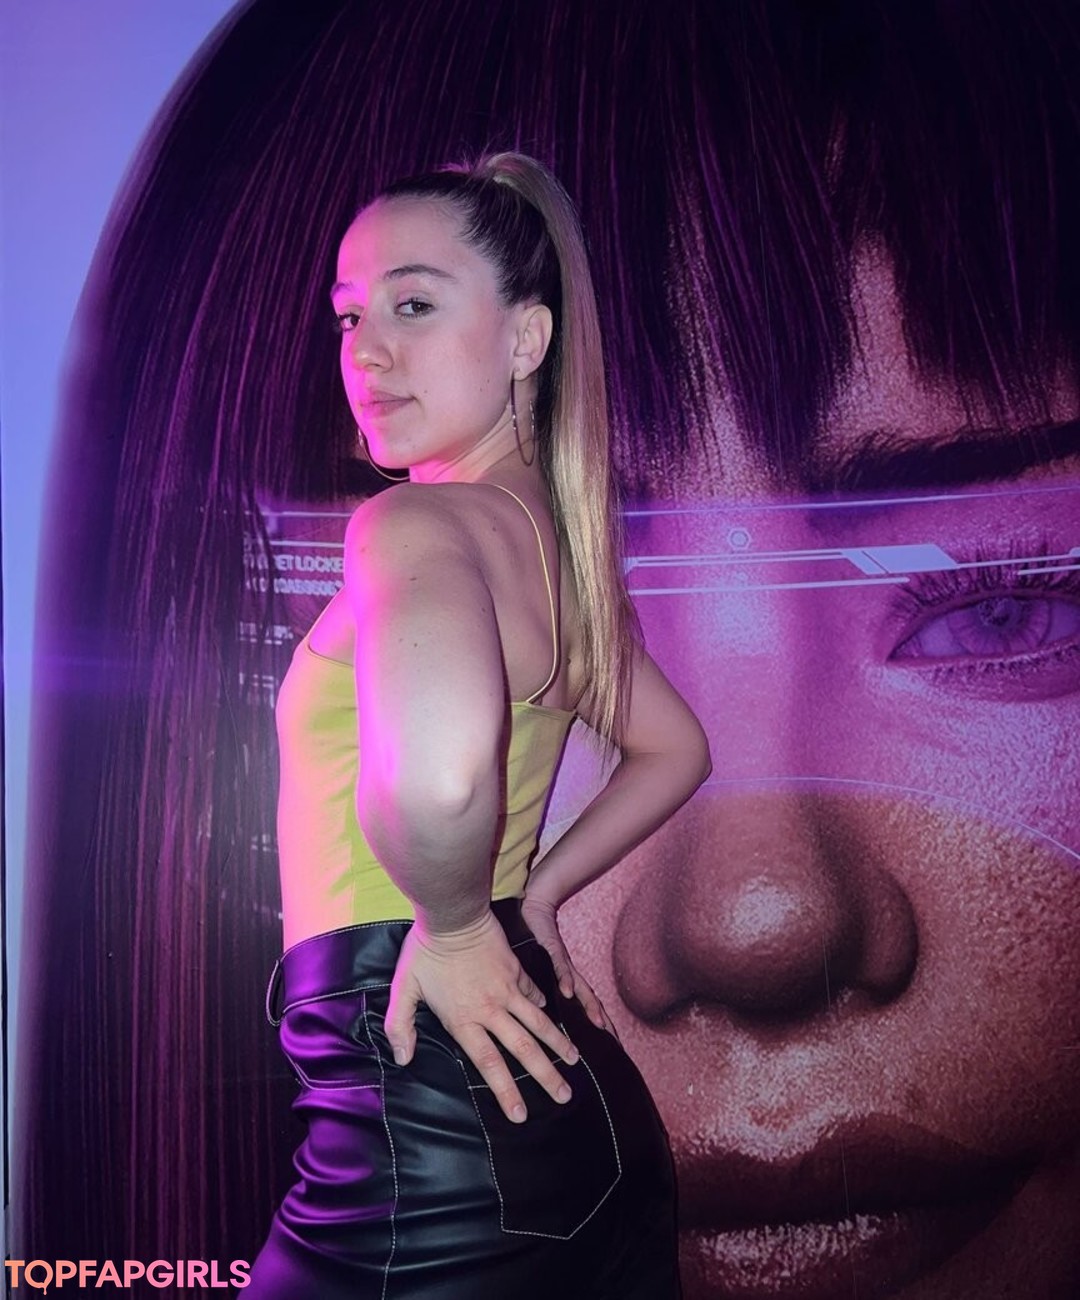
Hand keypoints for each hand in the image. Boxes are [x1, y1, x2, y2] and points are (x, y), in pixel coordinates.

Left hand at [384, 909, 578, 1121]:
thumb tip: (402, 1058)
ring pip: (538, 1023)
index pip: (489, 1064)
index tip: (521, 1114)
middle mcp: (491, 1010)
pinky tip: (554, 1017)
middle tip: (564, 1096)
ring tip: (574, 1061)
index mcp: (464, 1020)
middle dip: (545, 1076)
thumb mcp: (404, 988)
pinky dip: (544, 1007)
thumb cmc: (425, 951)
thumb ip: (400, 1026)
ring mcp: (508, 989)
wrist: (453, 914)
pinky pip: (534, 993)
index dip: (506, 1091)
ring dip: (557, 1044)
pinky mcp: (516, 971)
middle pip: (523, 1049)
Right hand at [520, 894, 615, 1035]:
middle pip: (590, 1002)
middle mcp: (570, 974)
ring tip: (597, 1024)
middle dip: (602, 1023)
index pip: (585, 1008)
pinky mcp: (552, 948)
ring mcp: (563, 962)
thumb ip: (544, 990)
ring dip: (589, 1005)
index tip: (608, 1049)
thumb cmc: (537, 941)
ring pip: (580, 987)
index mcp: (567, 981)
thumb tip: (544, 1013)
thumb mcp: (541, 970)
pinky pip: (560, 965)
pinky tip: (567, 992)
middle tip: (613, 1044)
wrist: (536, 908)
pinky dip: (565, 979)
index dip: (597, 1027)